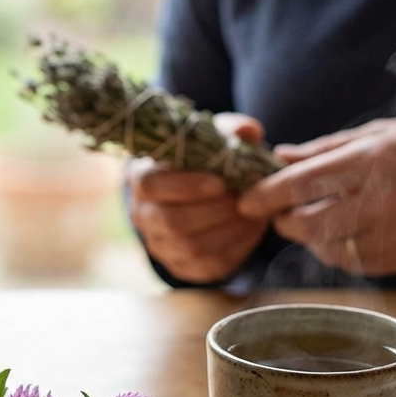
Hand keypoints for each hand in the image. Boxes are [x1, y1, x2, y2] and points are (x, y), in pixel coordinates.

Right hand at [128, 113, 269, 282]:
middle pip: (172, 221)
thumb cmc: (201, 162)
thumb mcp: (211, 140)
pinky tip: (253, 228)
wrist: (197, 195)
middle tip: (244, 199)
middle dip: (215, 211)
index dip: (185, 186)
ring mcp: (160, 244)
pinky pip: (209, 265)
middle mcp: (143, 215)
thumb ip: (229, 131)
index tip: (219, 183)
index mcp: (142, 178)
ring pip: (191, 247)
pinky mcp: (182, 266)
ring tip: (253, 213)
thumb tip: (249, 130)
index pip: (150, 185)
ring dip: (228, 230)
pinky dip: (237, 247)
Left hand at [237, 115, 395, 282]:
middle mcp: (381, 198)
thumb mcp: (386, 132)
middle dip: (285, 221)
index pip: (301, 183)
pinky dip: (338, 252)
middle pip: (307, 223)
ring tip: (314, 222)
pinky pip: (354, 263)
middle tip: (281, 214)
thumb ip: (331, 147)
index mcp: (373, 158)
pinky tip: (343, 236)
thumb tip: (283, 156)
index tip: (245, 202)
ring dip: (310, 239)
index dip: (266, 196)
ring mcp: (394, 232)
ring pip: (327, 248)